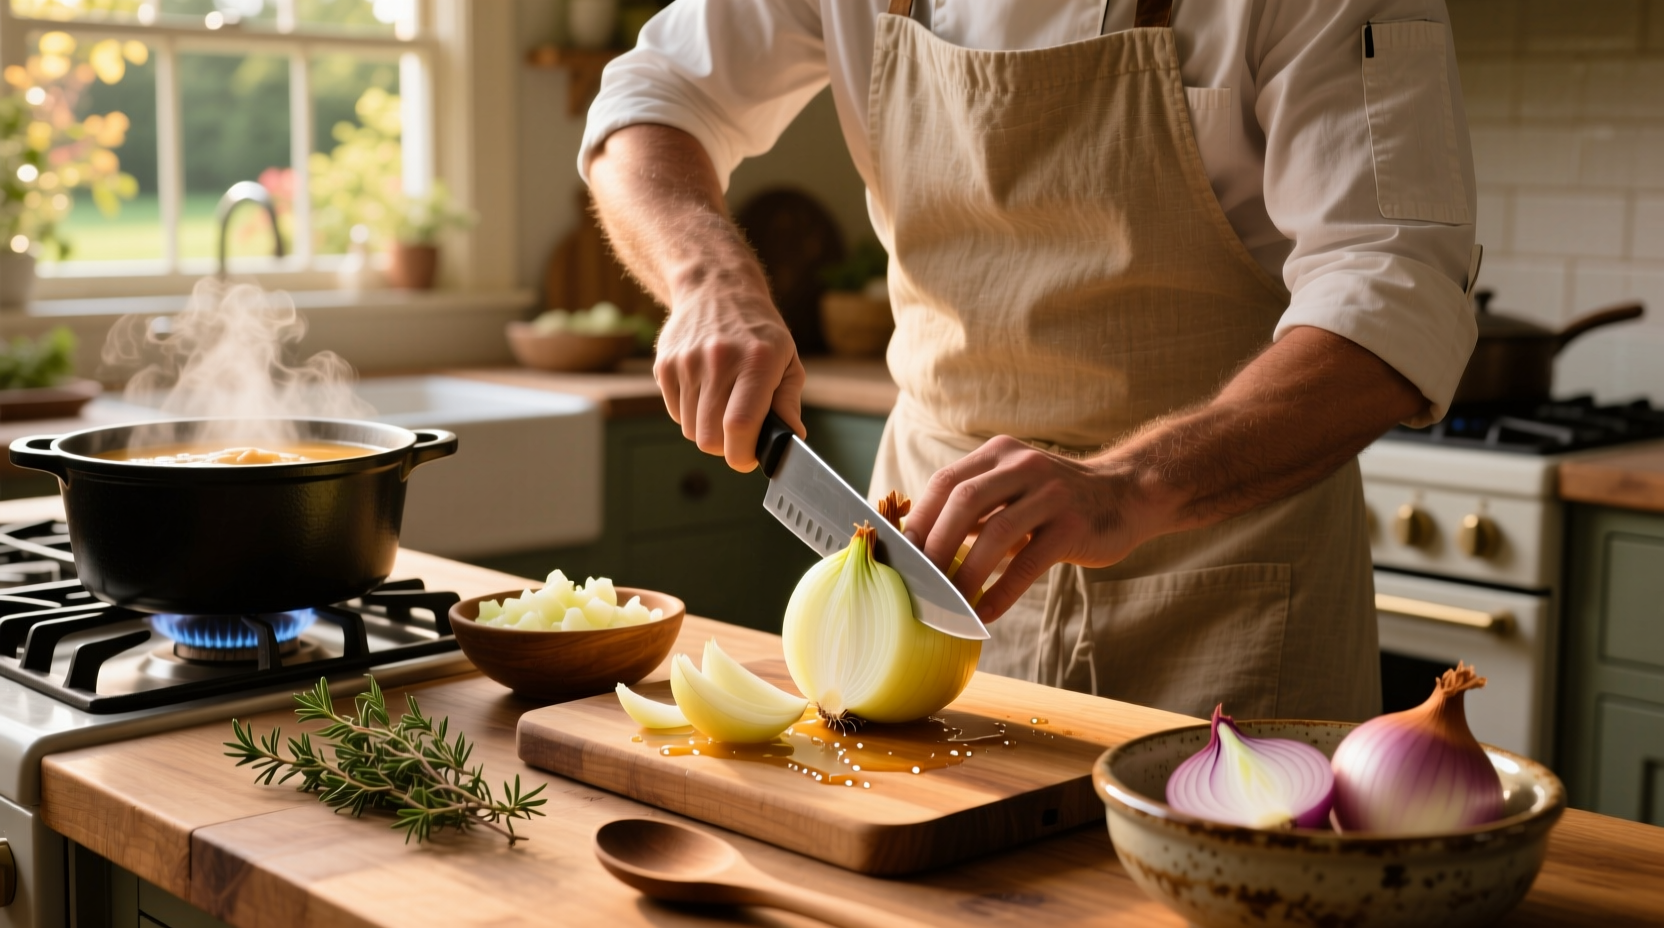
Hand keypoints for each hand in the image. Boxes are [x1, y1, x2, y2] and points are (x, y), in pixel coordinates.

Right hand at [653, 284, 805, 471]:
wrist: (716, 289)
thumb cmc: (758, 332)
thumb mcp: (787, 360)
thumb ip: (788, 403)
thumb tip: (791, 441)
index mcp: (756, 361)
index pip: (740, 425)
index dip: (743, 455)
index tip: (750, 457)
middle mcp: (719, 360)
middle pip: (709, 438)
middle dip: (726, 447)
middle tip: (739, 434)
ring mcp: (687, 362)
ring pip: (690, 430)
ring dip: (708, 430)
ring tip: (723, 405)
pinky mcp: (664, 365)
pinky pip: (676, 414)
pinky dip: (691, 414)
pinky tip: (705, 391)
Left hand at [901, 437, 1162, 620]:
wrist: (1126, 495)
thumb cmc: (1055, 501)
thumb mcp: (1012, 489)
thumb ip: (973, 508)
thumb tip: (918, 543)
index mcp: (999, 455)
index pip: (945, 482)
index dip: (919, 519)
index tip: (901, 555)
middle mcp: (1022, 467)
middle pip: (963, 501)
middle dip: (935, 545)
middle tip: (920, 582)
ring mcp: (1051, 494)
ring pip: (995, 532)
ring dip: (966, 573)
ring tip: (949, 603)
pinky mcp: (1072, 527)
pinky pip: (1028, 562)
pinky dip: (1002, 591)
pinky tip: (984, 613)